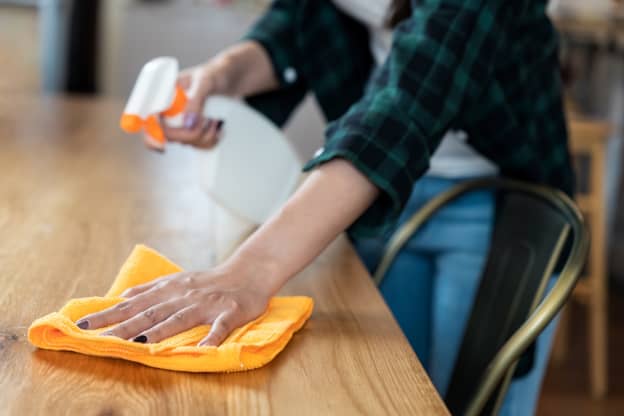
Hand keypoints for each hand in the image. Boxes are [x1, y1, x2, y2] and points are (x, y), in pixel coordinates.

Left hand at [75, 268, 271, 346]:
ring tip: (139, 343)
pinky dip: (213, 337)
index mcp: (170, 289)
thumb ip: (149, 290)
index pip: (134, 303)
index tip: (83, 326)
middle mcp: (185, 295)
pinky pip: (221, 327)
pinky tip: (204, 350)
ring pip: (181, 318)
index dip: (109, 314)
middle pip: (152, 312)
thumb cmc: (209, 281)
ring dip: (160, 330)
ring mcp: (208, 303)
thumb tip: (119, 299)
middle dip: (124, 325)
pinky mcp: (231, 311)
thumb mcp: (176, 280)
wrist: (248, 272)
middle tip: (99, 337)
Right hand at [143, 56, 231, 151]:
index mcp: (163, 95)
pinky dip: (212, 140)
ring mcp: (182, 122)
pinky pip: (200, 145)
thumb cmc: (215, 73)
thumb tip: (188, 124)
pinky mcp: (195, 131)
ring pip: (187, 142)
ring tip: (216, 119)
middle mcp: (169, 111)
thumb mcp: (205, 81)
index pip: (148, 119)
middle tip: (210, 121)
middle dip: (191, 134)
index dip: (151, 136)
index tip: (161, 146)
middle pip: (169, 136)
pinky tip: (219, 127)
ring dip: (206, 135)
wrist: (231, 79)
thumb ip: (196, 100)